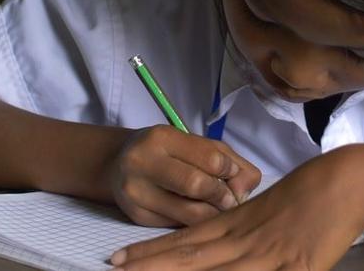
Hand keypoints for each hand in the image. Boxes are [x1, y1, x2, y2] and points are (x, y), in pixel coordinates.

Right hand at [111, 125, 261, 226]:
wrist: (118, 164)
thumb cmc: (167, 152)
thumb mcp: (195, 144)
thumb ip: (228, 160)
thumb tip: (245, 189)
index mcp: (163, 138)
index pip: (210, 158)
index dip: (230, 170)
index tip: (232, 174)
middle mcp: (144, 162)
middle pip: (197, 186)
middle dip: (222, 196)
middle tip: (229, 198)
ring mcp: (137, 192)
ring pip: (190, 214)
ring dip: (213, 214)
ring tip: (217, 207)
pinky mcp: (137, 217)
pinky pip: (178, 226)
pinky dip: (196, 223)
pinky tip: (197, 214)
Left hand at [111, 145, 363, 269]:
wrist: (347, 181)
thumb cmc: (311, 191)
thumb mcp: (267, 208)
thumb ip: (243, 226)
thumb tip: (221, 238)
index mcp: (238, 223)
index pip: (187, 239)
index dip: (153, 250)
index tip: (120, 258)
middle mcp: (246, 240)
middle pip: (191, 255)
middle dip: (152, 264)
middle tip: (115, 268)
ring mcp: (269, 255)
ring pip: (217, 270)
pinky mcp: (297, 268)